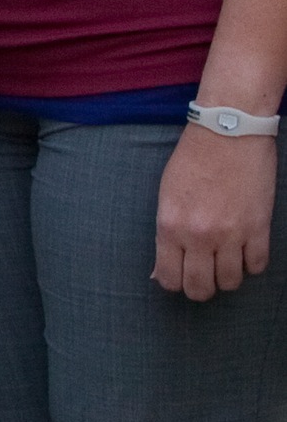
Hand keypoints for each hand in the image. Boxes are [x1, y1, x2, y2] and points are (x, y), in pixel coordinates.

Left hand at [153, 125, 275, 300]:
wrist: (227, 133)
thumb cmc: (192, 160)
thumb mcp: (166, 195)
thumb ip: (166, 233)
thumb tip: (161, 269)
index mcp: (170, 226)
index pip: (169, 278)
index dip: (174, 284)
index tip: (179, 278)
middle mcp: (199, 235)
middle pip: (200, 288)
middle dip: (200, 289)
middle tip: (203, 277)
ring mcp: (232, 234)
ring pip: (231, 282)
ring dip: (227, 277)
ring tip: (225, 262)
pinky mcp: (259, 228)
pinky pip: (257, 266)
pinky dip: (251, 264)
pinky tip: (245, 250)